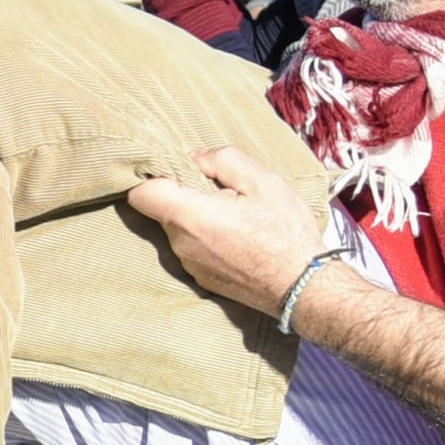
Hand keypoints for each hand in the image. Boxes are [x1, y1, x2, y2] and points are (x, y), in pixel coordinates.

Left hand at [124, 145, 326, 319]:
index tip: (175, 168)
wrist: (304, 286)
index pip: (141, 193)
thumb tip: (195, 159)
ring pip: (178, 229)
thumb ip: (221, 159)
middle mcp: (181, 245)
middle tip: (221, 191)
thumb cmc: (286, 233)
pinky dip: (206, 237)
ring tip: (235, 215)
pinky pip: (192, 248)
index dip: (151, 175)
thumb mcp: (262, 180)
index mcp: (190, 217)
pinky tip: (237, 236)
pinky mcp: (201, 278)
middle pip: (162, 209)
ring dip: (196, 216)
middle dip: (183, 193)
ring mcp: (189, 265)